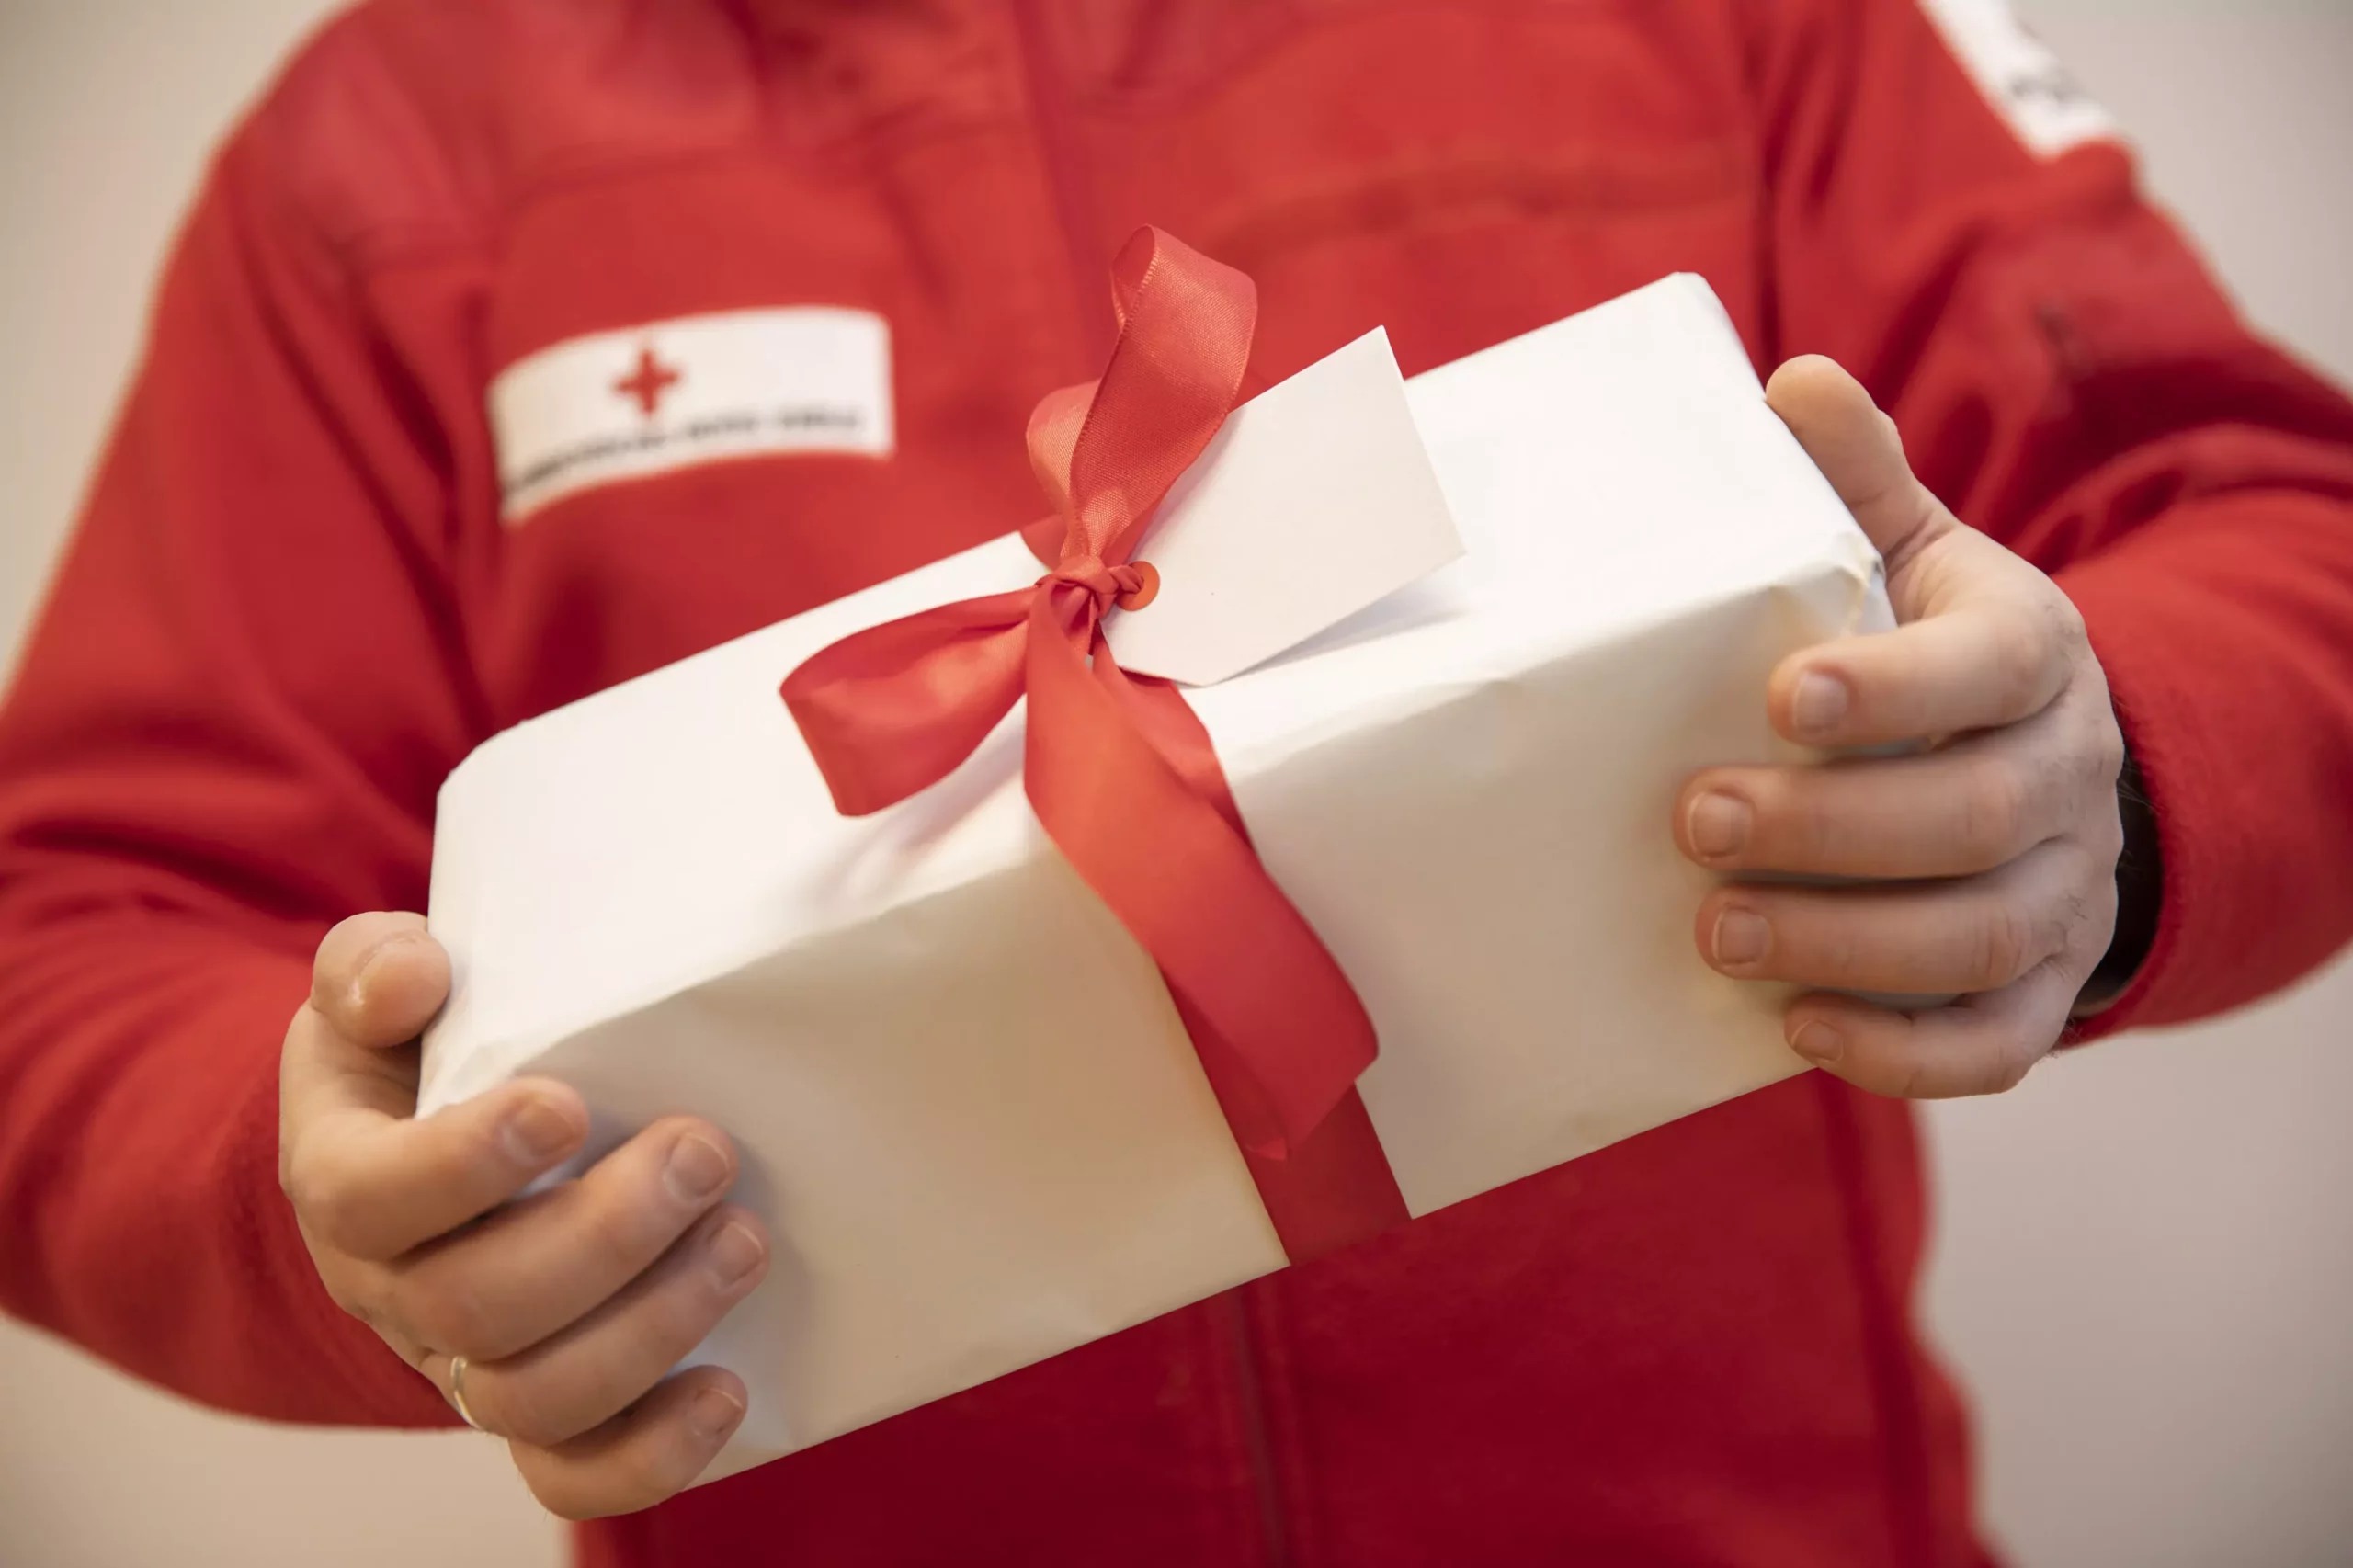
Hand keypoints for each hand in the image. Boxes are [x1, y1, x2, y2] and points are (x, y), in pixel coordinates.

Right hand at [278, 911, 770, 1516]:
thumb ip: (373, 967)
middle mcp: (393, 1290)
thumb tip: (414, 979)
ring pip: (534, 1398)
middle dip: (604, 1237)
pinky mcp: (537, 1414)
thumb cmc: (413, 1053)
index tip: (566, 1104)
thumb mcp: (371, 991)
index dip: (464, 1164)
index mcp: (344, 1177)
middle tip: (704, 1154)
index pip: (372, 1196)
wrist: (425, 1144)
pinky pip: (571, 1476)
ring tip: (743, 1241)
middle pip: (474, 1308)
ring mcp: (464, 1365)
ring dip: (652, 1326)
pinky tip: (727, 1389)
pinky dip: (652, 1455)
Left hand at [1673, 358, 2127, 1097]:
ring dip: (1845, 942)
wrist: (2038, 764)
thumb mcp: (1910, 554)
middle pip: (1973, 818)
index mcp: (2033, 651)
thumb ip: (1854, 482)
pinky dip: (1903, 1052)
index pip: (1988, 668)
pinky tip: (1797, 1030)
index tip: (1779, 698)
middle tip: (1694, 819)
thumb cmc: (1932, 651)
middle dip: (1830, 828)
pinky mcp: (2042, 987)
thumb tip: (1788, 384)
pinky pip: (1997, 1043)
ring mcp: (2064, 892)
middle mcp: (2068, 774)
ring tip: (1717, 932)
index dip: (1893, 689)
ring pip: (1979, 936)